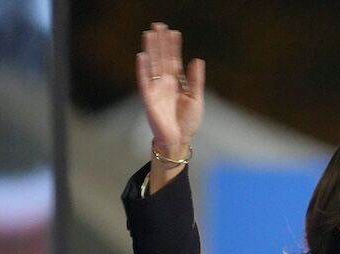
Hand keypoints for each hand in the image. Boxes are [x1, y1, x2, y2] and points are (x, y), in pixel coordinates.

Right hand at [136, 23, 204, 153]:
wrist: (179, 141)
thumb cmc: (187, 122)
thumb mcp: (196, 99)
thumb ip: (196, 80)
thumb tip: (197, 60)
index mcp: (176, 83)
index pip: (173, 60)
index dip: (173, 47)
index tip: (173, 32)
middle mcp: (165, 84)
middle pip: (161, 59)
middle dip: (160, 43)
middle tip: (158, 25)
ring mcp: (156, 90)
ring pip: (152, 66)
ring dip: (150, 50)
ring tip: (149, 34)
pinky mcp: (149, 99)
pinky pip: (144, 82)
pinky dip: (142, 69)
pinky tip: (141, 56)